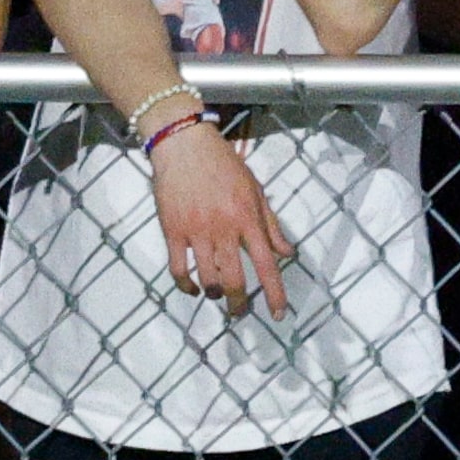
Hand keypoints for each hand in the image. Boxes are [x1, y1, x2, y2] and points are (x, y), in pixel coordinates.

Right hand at [149, 120, 293, 319]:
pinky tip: (192, 288)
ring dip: (215, 293)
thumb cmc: (223, 165)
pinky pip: (179, 269)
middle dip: (239, 304)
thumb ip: (271, 224)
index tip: (278, 315)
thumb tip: (287, 252)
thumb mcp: (255, 190)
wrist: (184, 144)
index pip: (266, 264)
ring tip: (217, 294)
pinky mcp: (172, 230)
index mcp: (248, 218)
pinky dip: (186, 285)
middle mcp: (224, 228)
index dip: (274, 293)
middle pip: (235, 280)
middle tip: (239, 311)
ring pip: (208, 279)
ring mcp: (197, 231)